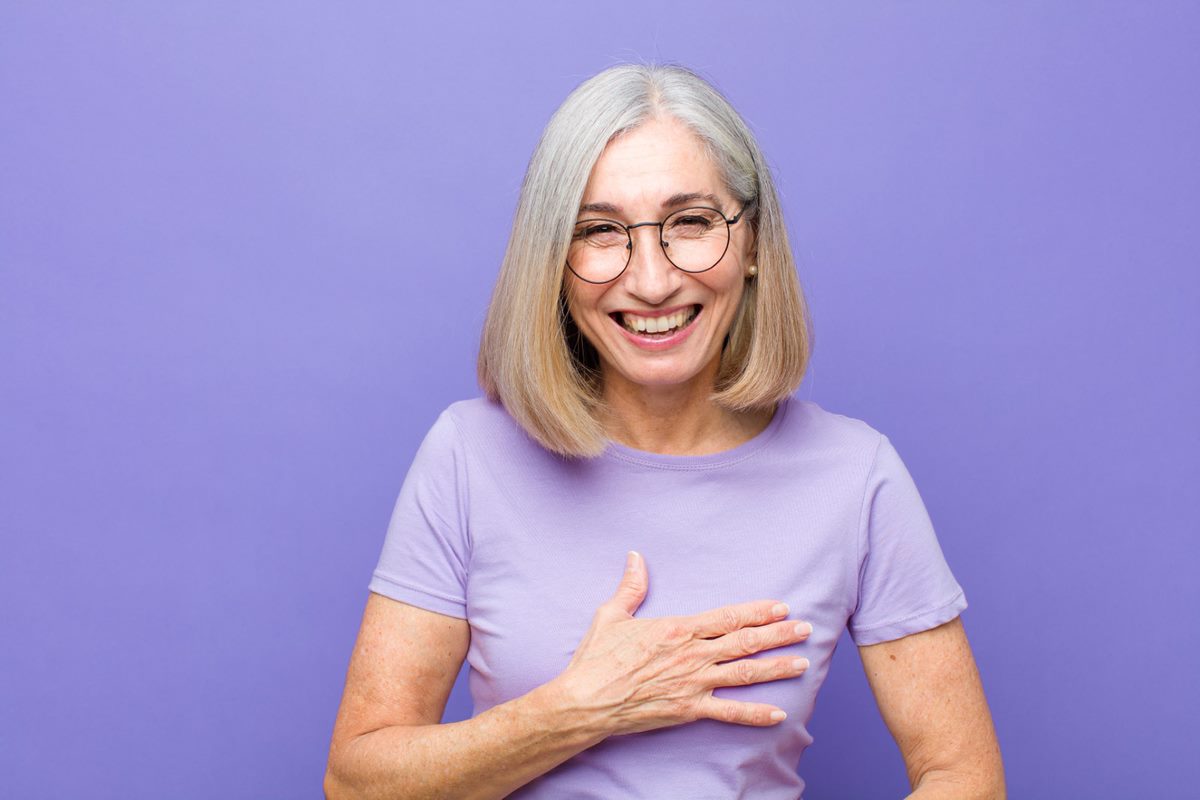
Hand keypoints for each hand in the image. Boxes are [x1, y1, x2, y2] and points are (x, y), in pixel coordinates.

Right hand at [552, 551, 811, 736]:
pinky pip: (728, 712)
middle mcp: (692, 655)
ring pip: (744, 674)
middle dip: (778, 634)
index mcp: (678, 629)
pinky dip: (755, 713)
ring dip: (776, 667)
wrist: (585, 700)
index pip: (727, 617)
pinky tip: (779, 713)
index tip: (780, 607)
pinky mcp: (688, 710)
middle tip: (805, 629)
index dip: (756, 612)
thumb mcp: (611, 614)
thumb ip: (630, 586)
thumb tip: (635, 556)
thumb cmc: (596, 658)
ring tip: (802, 663)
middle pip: (744, 642)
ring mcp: (693, 684)